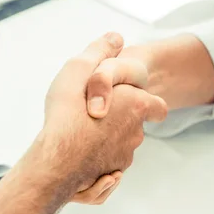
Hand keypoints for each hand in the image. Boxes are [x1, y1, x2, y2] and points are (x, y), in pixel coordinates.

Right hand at [40, 32, 167, 201]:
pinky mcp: (111, 176)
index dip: (146, 103)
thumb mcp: (79, 70)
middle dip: (118, 121)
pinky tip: (77, 155)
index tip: (130, 102)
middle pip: (134, 125)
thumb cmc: (67, 115)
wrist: (55, 164)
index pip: (157, 106)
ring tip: (80, 135)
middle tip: (93, 116)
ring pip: (120, 146)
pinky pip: (108, 167)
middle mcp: (136, 132)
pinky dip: (97, 162)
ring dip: (106, 141)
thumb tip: (115, 37)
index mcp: (136, 105)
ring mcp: (125, 157)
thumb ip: (99, 51)